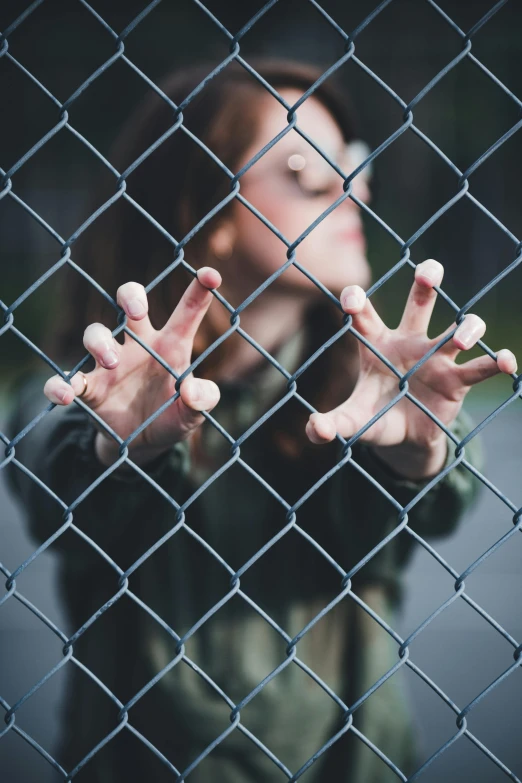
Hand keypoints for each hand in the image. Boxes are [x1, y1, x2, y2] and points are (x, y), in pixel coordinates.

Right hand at [43, 267, 221, 466]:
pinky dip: (60, 384)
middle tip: (134, 311)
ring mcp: (109, 365)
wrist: (144, 445)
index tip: (211, 275)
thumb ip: (203, 400)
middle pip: (129, 302)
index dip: (199, 291)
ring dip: (100, 342)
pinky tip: (65, 393)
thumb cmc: (172, 416)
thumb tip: (191, 391)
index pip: (186, 313)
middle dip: (130, 296)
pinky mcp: (89, 389)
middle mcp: (138, 347)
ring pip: (96, 333)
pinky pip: (67, 379)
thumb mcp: (195, 414)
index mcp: (171, 347)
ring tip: (112, 362)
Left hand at [306, 260, 516, 478]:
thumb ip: (332, 424)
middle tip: (429, 272)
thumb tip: (314, 431)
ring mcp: (436, 358)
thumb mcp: (354, 421)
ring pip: (458, 330)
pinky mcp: (458, 380)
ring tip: (460, 340)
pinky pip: (481, 368)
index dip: (357, 302)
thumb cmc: (376, 416)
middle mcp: (409, 342)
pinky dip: (497, 362)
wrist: (405, 436)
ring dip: (465, 329)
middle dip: (426, 283)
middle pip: (420, 303)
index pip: (365, 317)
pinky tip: (509, 362)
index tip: (351, 298)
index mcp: (377, 345)